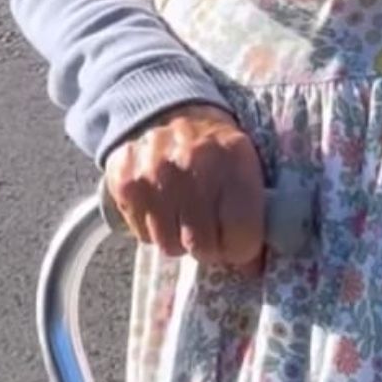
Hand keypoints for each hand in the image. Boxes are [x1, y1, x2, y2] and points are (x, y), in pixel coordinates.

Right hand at [103, 104, 266, 268]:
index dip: (242, 249)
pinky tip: (162, 205)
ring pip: (170, 246)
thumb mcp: (247, 169)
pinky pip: (143, 235)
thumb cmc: (217, 151)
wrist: (170, 112)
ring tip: (185, 215)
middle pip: (203, 247)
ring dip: (180, 239)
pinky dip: (154, 229)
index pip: (241, 236)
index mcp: (234, 161)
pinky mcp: (125, 182)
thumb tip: (252, 269)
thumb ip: (256, 216)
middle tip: (211, 233)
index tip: (239, 243)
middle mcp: (194, 165)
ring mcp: (155, 173)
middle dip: (210, 248)